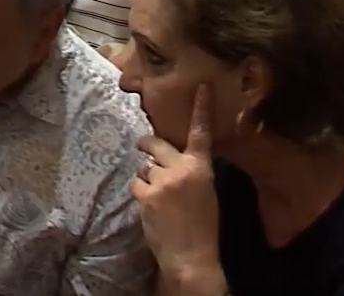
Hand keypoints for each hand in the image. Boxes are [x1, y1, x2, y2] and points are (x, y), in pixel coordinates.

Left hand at [129, 85, 221, 277]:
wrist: (191, 254)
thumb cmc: (203, 226)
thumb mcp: (206, 193)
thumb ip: (193, 172)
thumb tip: (176, 160)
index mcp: (202, 168)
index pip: (200, 133)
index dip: (200, 109)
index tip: (201, 88)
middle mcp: (181, 169)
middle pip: (157, 144)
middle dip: (148, 144)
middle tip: (144, 145)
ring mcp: (161, 181)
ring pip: (144, 167)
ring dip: (147, 177)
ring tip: (158, 197)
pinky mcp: (145, 195)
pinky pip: (136, 183)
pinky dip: (140, 191)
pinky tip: (151, 206)